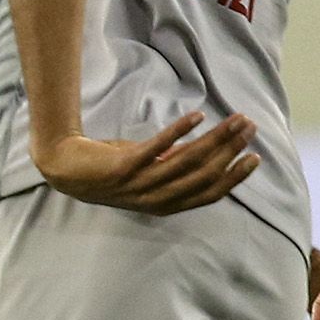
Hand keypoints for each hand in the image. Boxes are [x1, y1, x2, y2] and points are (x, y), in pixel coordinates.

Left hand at [36, 112, 258, 214]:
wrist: (65, 169)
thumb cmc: (111, 170)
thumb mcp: (149, 171)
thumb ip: (175, 165)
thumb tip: (208, 151)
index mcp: (164, 204)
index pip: (208, 194)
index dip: (234, 177)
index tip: (254, 157)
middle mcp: (154, 198)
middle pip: (203, 175)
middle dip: (230, 151)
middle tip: (249, 128)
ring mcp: (139, 184)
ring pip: (186, 162)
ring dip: (214, 139)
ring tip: (234, 120)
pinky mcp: (123, 166)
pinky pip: (157, 148)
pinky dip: (179, 131)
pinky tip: (197, 116)